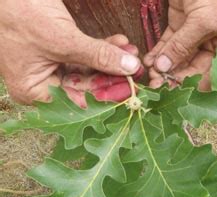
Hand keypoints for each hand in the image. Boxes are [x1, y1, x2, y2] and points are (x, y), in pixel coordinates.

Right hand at [0, 0, 142, 105]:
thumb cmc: (19, 13)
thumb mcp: (63, 40)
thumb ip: (98, 56)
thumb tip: (129, 67)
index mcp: (35, 92)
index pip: (79, 100)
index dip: (108, 94)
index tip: (132, 86)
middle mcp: (42, 83)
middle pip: (86, 85)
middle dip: (112, 74)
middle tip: (135, 68)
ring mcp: (49, 66)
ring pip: (87, 68)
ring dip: (110, 59)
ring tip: (132, 52)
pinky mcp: (56, 50)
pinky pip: (83, 53)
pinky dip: (100, 47)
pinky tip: (119, 43)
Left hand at [144, 0, 216, 89]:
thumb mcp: (205, 18)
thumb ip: (185, 45)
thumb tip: (165, 68)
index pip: (214, 73)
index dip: (194, 84)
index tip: (173, 92)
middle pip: (194, 66)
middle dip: (174, 76)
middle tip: (155, 85)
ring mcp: (198, 31)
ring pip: (180, 55)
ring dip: (164, 66)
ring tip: (148, 76)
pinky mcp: (182, 21)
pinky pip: (170, 42)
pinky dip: (159, 51)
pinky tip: (149, 61)